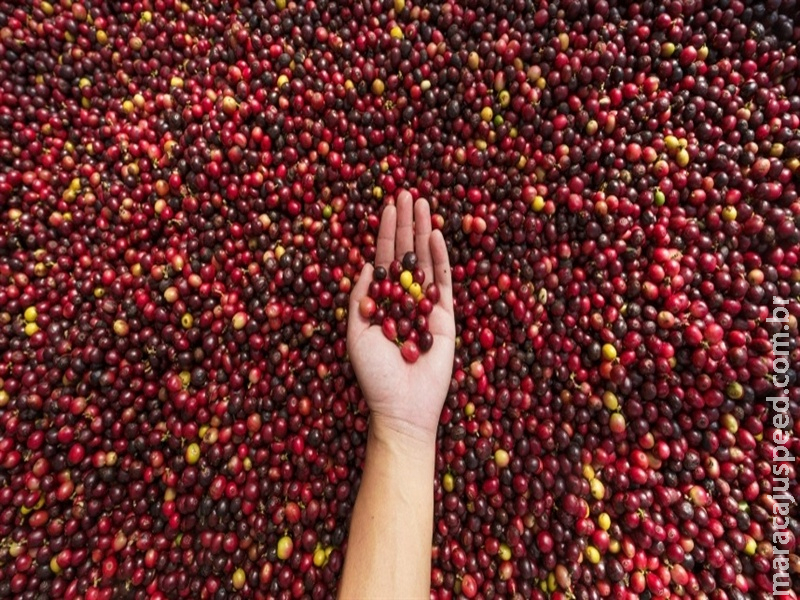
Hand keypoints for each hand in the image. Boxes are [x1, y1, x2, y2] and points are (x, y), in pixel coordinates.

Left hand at [347, 191, 455, 443]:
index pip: (384, 260)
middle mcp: (404, 300)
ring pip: (426, 261)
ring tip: (423, 203)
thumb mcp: (356, 333)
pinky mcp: (447, 317)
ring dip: (423, 231)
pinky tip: (436, 235)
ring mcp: (427, 306)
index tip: (387, 205)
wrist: (403, 407)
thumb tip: (367, 265)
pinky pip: (444, 282)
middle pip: (406, 253)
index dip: (385, 233)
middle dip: (405, 223)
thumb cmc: (374, 375)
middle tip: (407, 192)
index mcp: (381, 302)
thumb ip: (361, 298)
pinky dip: (440, 258)